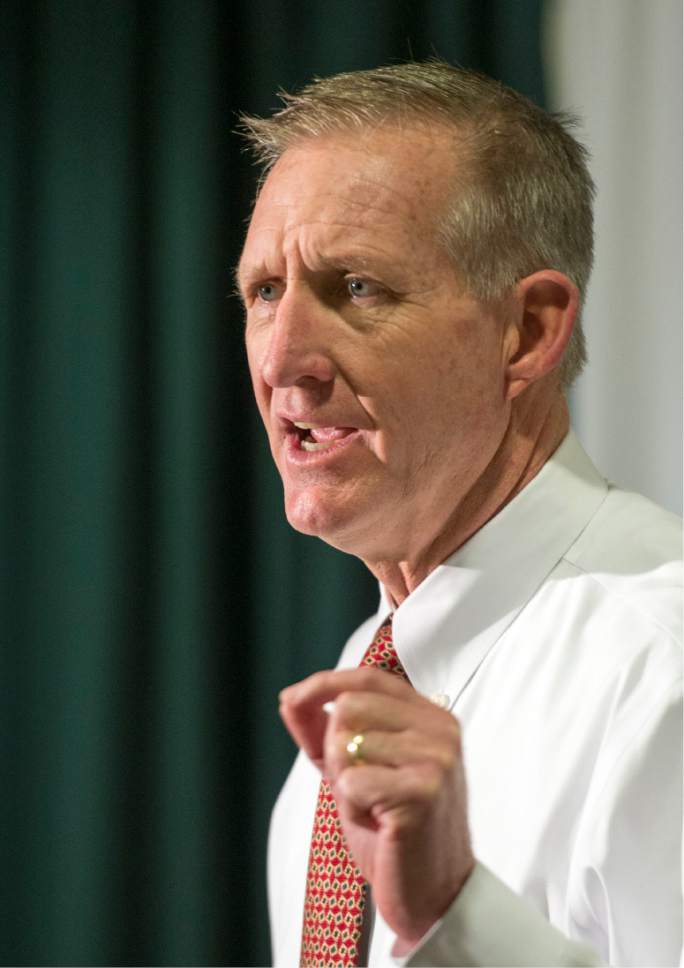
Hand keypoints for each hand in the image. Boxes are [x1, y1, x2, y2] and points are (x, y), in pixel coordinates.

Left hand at [279, 667, 474, 950]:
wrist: (432, 894)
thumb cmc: (393, 832)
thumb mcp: (354, 771)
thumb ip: (323, 732)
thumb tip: (288, 698)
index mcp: (430, 716)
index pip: (368, 678)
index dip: (324, 683)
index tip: (292, 698)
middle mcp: (440, 729)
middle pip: (349, 707)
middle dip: (335, 750)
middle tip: (360, 789)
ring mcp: (437, 758)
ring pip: (346, 743)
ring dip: (346, 783)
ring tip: (375, 808)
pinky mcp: (424, 792)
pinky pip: (353, 781)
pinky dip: (353, 807)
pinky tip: (380, 824)